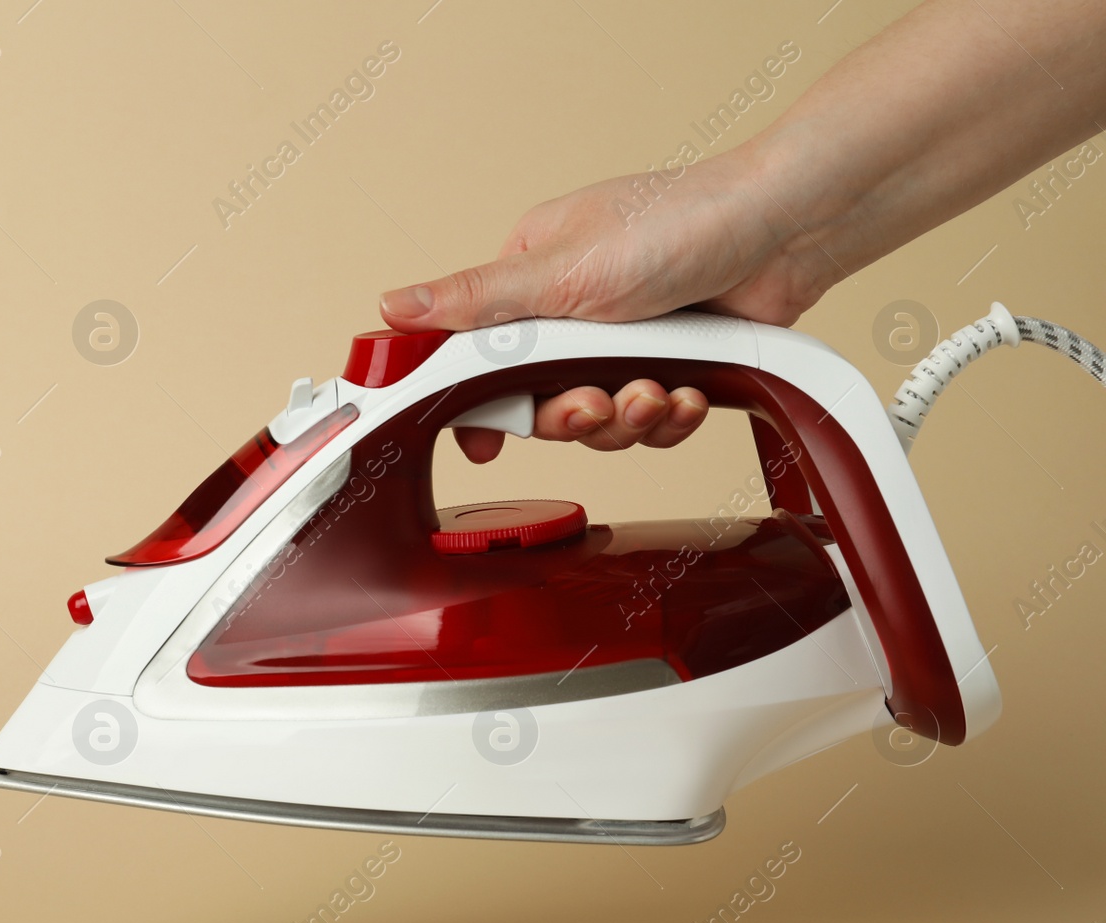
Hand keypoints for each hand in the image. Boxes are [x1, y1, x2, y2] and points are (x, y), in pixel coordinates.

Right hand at [378, 150, 835, 462]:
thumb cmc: (679, 223)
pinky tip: (689, 392)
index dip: (478, 403)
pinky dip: (671, 416)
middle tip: (594, 404)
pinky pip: (651, 421)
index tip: (484, 441)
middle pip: (540, 400)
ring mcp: (624, 341)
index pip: (477, 354)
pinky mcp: (672, 364)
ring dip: (629, 417)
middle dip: (573, 414)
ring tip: (656, 391)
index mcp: (530, 278)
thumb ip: (477, 302)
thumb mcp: (561, 268)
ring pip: (598, 419)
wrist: (786, 230)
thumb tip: (393, 307)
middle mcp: (572, 312)